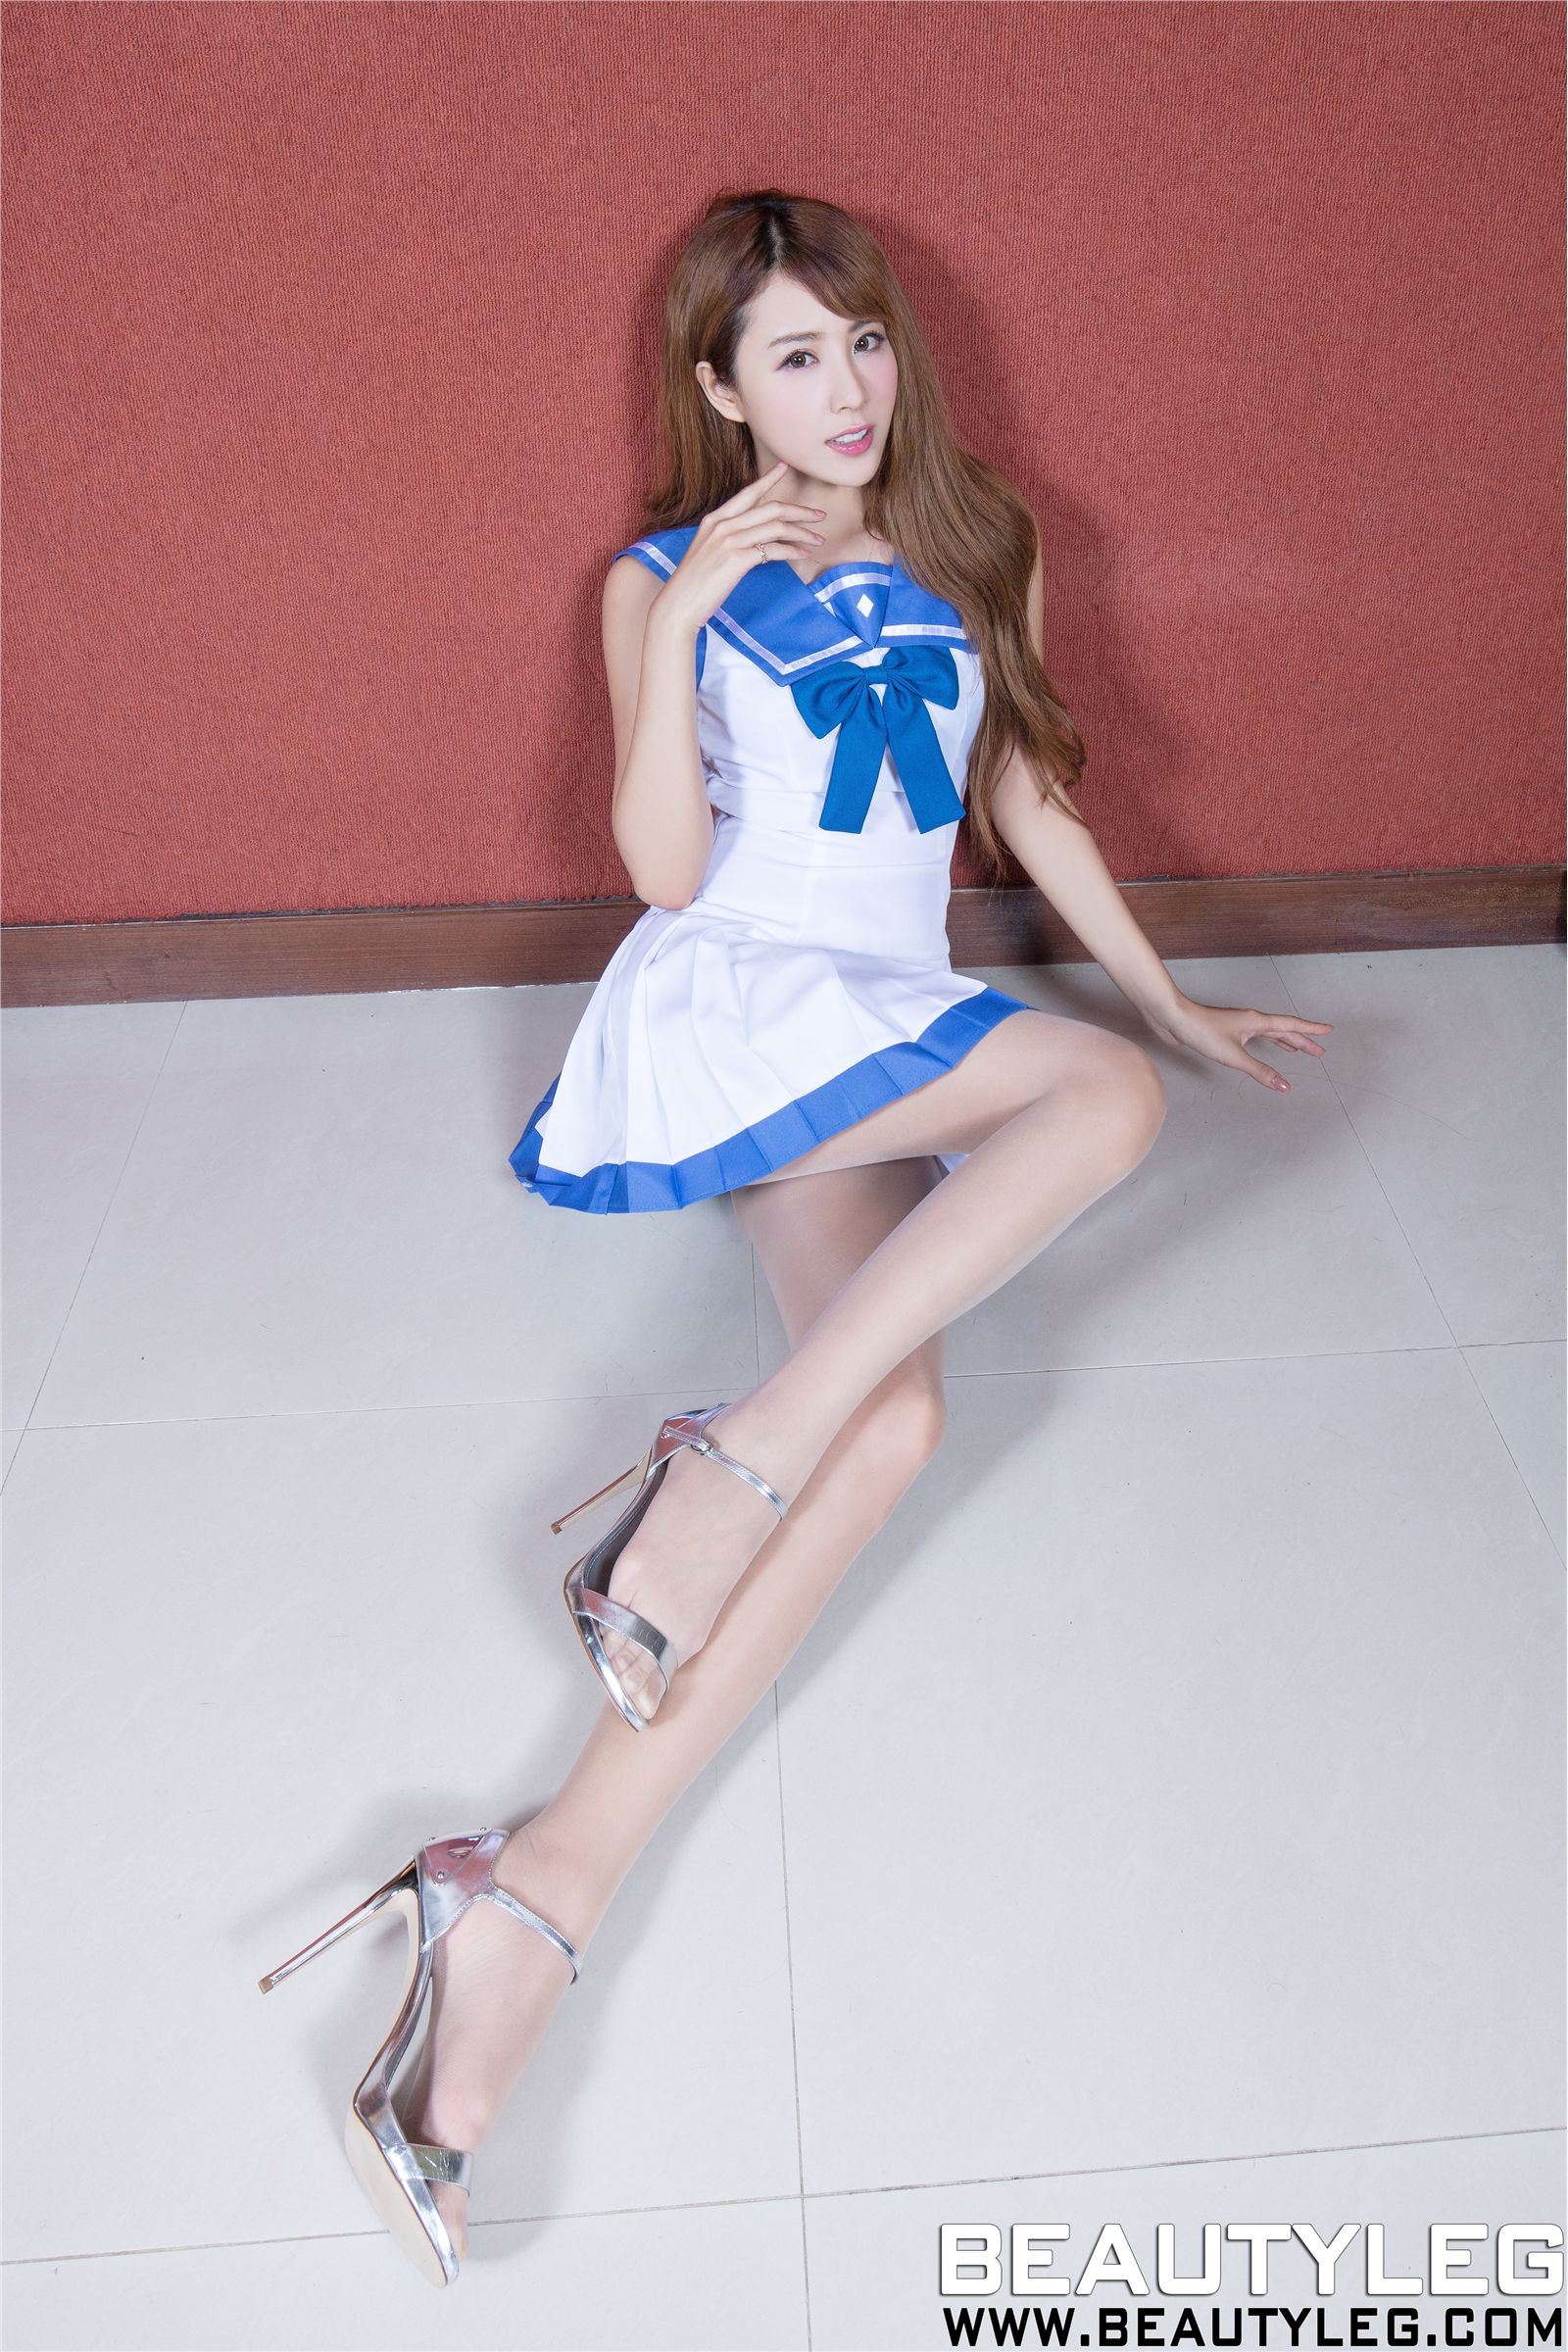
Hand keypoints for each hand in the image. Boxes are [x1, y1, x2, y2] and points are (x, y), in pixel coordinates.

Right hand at [653, 460, 826, 634]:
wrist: (678, 605)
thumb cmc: (694, 585)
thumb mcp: (708, 552)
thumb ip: (728, 540)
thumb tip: (754, 541)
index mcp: (715, 519)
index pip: (748, 493)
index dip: (769, 479)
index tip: (785, 467)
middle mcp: (722, 525)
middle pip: (771, 508)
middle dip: (799, 510)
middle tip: (819, 515)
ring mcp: (729, 541)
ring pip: (776, 527)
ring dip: (802, 532)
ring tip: (817, 539)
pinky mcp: (737, 559)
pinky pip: (774, 549)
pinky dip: (792, 551)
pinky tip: (803, 554)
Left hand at [1142, 991, 1332, 1092]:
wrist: (1173, 1018)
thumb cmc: (1201, 1030)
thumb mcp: (1234, 1056)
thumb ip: (1259, 1072)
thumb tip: (1283, 1086)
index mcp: (1257, 1022)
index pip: (1291, 1026)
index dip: (1311, 1030)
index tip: (1328, 1030)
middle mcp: (1250, 1021)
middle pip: (1283, 1030)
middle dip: (1302, 1041)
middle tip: (1318, 1051)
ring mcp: (1238, 1025)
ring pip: (1268, 1033)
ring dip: (1284, 1041)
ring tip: (1296, 1049)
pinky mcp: (1225, 1031)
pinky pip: (1253, 1037)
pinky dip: (1264, 1043)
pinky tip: (1260, 1047)